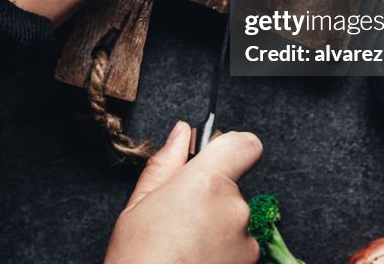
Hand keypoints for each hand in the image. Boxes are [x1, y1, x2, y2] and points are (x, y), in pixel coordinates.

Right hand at [105, 123, 262, 263]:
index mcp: (207, 183)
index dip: (230, 148)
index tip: (212, 160)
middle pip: (234, 187)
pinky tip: (195, 262)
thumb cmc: (137, 259)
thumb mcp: (139, 204)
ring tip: (183, 248)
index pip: (245, 145)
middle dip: (211, 197)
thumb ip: (166, 163)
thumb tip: (182, 132)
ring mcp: (246, 243)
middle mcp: (235, 209)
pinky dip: (222, 253)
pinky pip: (239, 248)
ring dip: (217, 229)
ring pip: (236, 221)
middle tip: (178, 219)